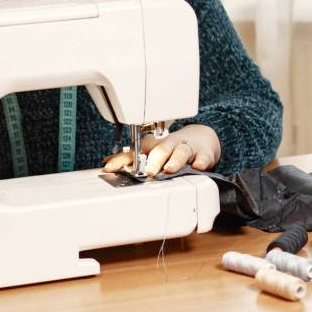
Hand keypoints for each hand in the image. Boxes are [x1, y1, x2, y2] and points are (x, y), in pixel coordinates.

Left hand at [103, 124, 220, 176]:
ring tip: (169, 169)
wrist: (200, 139)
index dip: (122, 159)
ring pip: (181, 152)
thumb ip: (131, 159)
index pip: (136, 151)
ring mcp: (186, 149)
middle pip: (160, 149)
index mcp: (154, 145)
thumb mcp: (151, 151)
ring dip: (175, 160)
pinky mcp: (203, 154)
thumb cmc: (171, 147)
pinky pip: (203, 157)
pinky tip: (197, 166)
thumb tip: (108, 163)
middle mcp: (169, 145)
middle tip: (147, 172)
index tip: (110, 167)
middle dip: (153, 160)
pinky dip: (201, 161)